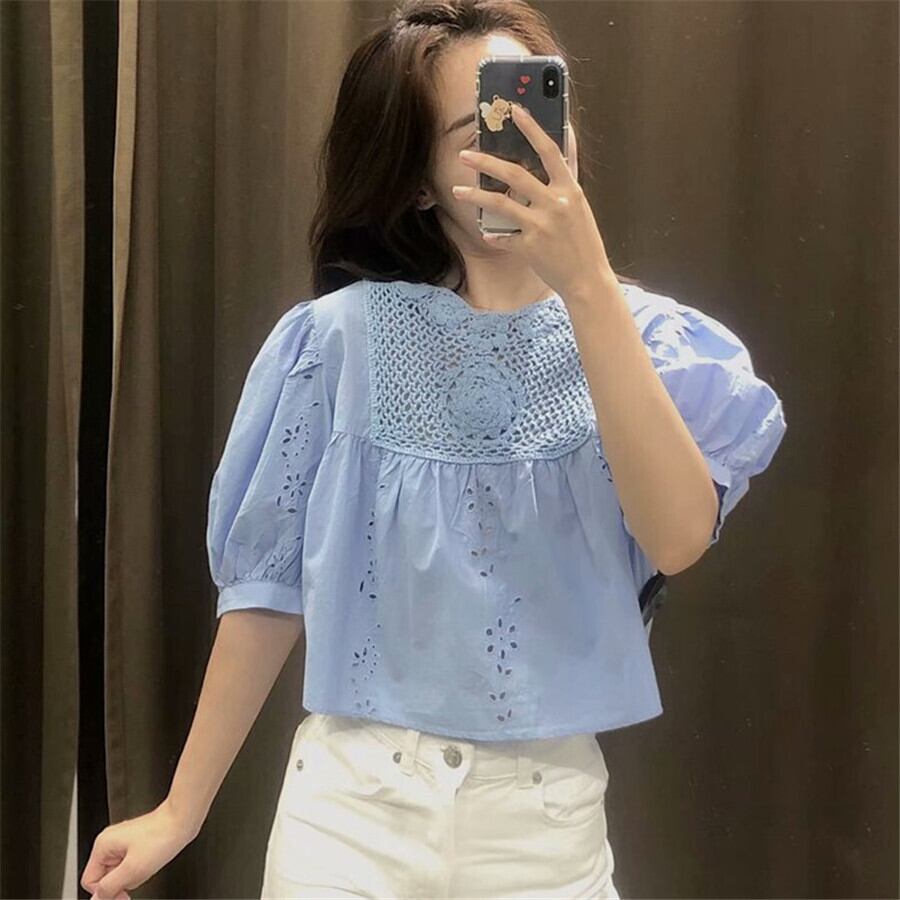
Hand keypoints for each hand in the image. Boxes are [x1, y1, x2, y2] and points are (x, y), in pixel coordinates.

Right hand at [80, 800, 196, 898]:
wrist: (182, 820)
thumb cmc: (161, 836)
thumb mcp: (132, 869)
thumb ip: (110, 887)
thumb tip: (97, 899)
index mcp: (103, 845)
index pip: (90, 881)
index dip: (105, 892)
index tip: (121, 896)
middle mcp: (110, 841)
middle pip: (105, 877)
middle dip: (122, 881)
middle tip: (138, 876)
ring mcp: (123, 841)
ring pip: (119, 872)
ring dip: (133, 875)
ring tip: (147, 865)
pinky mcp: (135, 843)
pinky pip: (131, 865)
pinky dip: (140, 868)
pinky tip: (151, 861)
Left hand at [452, 102, 613, 300]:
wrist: (588, 280)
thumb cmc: (584, 244)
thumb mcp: (580, 207)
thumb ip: (566, 182)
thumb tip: (561, 150)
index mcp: (570, 190)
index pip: (550, 150)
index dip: (532, 128)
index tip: (515, 110)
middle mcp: (555, 204)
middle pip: (515, 174)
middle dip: (486, 161)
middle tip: (465, 154)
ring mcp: (541, 225)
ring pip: (500, 203)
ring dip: (475, 194)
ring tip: (457, 189)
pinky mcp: (529, 247)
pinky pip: (503, 238)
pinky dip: (494, 236)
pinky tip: (487, 233)